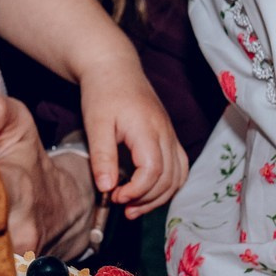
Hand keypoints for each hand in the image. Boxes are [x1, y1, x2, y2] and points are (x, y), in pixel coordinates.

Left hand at [80, 56, 187, 218]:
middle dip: (146, 199)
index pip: (153, 171)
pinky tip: (149, 193)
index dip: (136, 191)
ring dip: (159, 197)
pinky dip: (168, 185)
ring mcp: (170, 135)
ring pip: (178, 176)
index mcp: (147, 129)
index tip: (114, 196)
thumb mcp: (96, 124)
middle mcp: (165, 133)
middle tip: (120, 205)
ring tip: (133, 206)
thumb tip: (106, 189)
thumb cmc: (102, 93)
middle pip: (168, 178)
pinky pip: (179, 167)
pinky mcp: (169, 137)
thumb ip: (102, 157)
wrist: (114, 68)